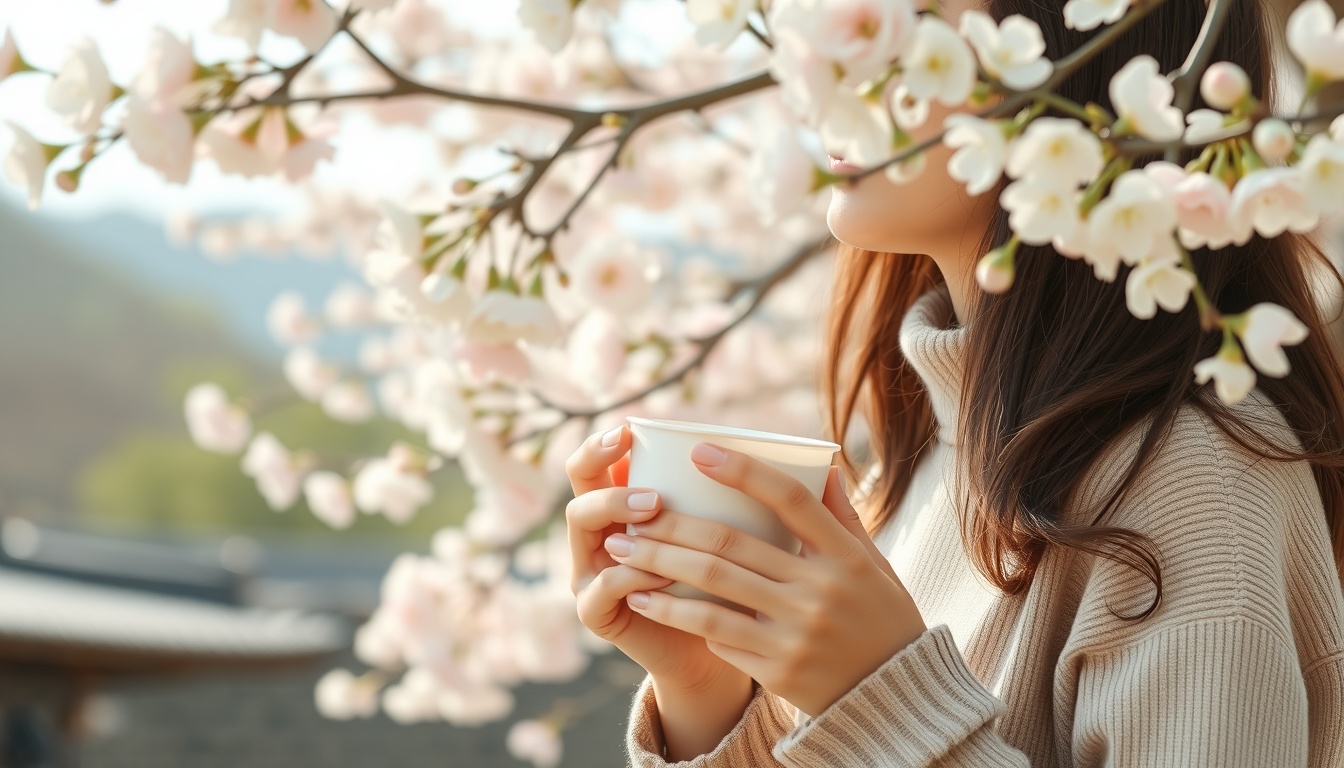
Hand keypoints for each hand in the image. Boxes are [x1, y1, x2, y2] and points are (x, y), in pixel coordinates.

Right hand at [564, 425, 750, 696]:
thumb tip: (829, 469)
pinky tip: (656, 571)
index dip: (604, 443)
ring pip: (584, 527)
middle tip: (654, 487)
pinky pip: (602, 585)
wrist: (722, 657)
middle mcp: (603, 531)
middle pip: (580, 487)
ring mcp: (594, 570)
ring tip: (654, 512)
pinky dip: (629, 574)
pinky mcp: (597, 611)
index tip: (630, 428)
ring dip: (617, 514)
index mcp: (629, 502)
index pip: (598, 460)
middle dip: (609, 478)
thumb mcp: (755, 542)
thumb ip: (772, 505)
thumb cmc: (741, 590)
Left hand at [606, 442, 926, 717]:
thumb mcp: (874, 566)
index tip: (698, 451)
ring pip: (713, 589)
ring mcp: (797, 632)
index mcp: (844, 556)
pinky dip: (682, 613)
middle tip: (630, 513)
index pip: (790, 498)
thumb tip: (825, 463)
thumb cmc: (880, 619)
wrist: (895, 696)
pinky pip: (720, 634)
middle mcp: (820, 590)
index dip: (742, 471)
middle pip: (731, 544)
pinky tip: (648, 598)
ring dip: (659, 567)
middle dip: (672, 525)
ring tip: (622, 553)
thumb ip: (843, 518)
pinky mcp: (778, 669)